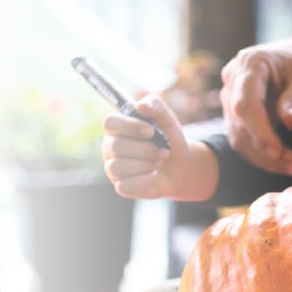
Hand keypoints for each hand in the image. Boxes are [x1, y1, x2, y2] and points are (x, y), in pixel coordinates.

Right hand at [101, 94, 217, 200]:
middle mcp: (110, 148)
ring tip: (157, 162)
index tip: (150, 131)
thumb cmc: (169, 140)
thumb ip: (156, 106)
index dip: (130, 126)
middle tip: (162, 150)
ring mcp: (114, 168)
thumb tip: (141, 105)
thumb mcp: (168, 119)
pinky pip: (126, 185)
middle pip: (116, 146)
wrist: (182, 166)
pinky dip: (146, 179)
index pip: (109, 122)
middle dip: (145, 149)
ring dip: (146, 164)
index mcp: (118, 128)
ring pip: (119, 167)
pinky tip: (153, 175)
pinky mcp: (122, 186)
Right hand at [219, 32, 291, 176]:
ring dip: (264, 158)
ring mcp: (231, 96)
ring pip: (239, 136)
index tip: (278, 151)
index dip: (259, 130)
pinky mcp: (235, 112)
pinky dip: (262, 154)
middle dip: (266, 150)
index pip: (245, 102)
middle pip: (240, 123)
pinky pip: (243, 138)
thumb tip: (291, 124)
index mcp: (249, 64)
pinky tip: (283, 163)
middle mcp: (233, 79)